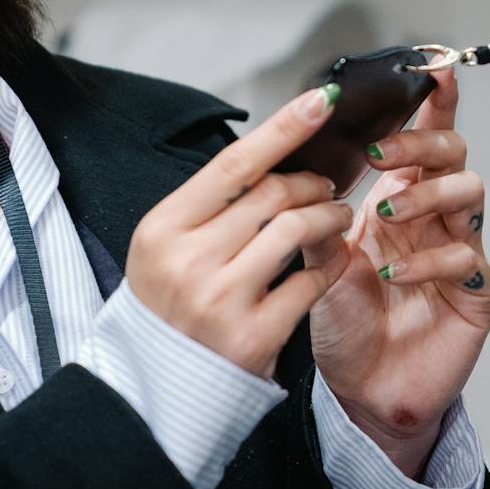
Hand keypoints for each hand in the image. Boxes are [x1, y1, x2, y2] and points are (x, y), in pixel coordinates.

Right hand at [126, 85, 355, 377]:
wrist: (153, 388)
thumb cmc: (167, 306)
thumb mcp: (166, 246)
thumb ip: (210, 205)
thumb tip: (273, 152)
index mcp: (162, 228)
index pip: (234, 164)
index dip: (284, 127)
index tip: (322, 100)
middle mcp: (189, 260)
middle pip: (273, 193)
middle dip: (312, 182)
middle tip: (327, 186)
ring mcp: (221, 300)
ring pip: (296, 229)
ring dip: (328, 216)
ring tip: (336, 217)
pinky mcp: (254, 336)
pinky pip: (310, 281)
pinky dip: (329, 264)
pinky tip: (330, 261)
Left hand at [308, 70, 489, 476]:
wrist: (361, 392)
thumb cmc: (345, 324)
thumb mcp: (319, 261)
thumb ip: (315, 215)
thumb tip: (298, 169)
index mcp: (402, 198)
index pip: (424, 139)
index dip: (435, 102)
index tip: (434, 67)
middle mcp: (436, 218)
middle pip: (454, 153)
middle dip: (421, 142)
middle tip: (384, 153)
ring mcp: (462, 251)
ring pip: (470, 191)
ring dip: (425, 195)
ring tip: (384, 215)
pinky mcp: (478, 293)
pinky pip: (467, 257)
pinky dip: (427, 259)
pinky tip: (392, 273)